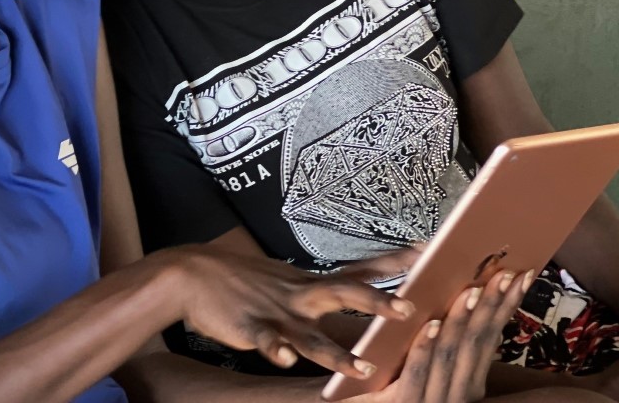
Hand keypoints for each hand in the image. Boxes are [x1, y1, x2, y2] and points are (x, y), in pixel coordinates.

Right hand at [167, 244, 418, 379]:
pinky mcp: (250, 326)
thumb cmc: (240, 280)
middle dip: (378, 303)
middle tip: (410, 309)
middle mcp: (299, 295)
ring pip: (311, 333)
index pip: (359, 270)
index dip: (393, 261)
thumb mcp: (286, 277)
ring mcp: (276, 311)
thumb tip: (351, 288)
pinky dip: (274, 349)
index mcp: (309, 283)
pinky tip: (284, 360)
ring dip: (336, 352)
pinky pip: (265, 339)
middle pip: (345, 294)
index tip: (427, 251)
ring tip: (360, 367)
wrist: (190, 273)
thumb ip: (319, 286)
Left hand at [316, 268, 533, 402]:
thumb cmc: (400, 388)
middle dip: (491, 306)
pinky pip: (417, 372)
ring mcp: (433, 401)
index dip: (505, 307)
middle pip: (478, 343)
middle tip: (502, 274)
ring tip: (471, 291)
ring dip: (462, 320)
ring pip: (451, 354)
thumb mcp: (433, 367)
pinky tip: (431, 324)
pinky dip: (425, 346)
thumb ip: (448, 340)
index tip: (520, 275)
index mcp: (470, 381)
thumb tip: (467, 291)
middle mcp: (459, 393)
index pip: (492, 337)